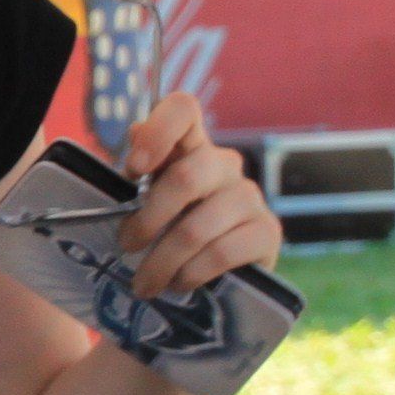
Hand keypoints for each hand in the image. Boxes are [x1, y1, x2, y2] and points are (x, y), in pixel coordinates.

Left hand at [114, 91, 280, 299]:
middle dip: (147, 219)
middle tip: (126, 247)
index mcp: (191, 148)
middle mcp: (224, 165)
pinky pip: (220, 254)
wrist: (220, 276)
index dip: (158, 130)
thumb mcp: (150, 200)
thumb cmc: (173, 231)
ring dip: (162, 261)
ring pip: (196, 228)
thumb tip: (135, 130)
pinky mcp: (268, 232)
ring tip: (145, 283)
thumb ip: (142, 171)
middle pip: (185, 177)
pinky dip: (190, 274)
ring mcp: (249, 197)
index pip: (183, 109)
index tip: (135, 169)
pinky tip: (179, 284)